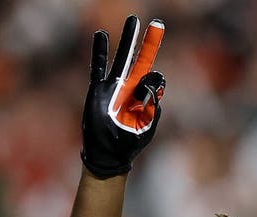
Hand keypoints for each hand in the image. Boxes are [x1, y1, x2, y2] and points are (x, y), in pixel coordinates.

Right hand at [81, 15, 165, 177]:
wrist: (108, 154)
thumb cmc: (128, 143)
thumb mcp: (145, 128)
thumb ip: (151, 109)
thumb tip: (152, 85)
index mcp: (145, 97)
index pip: (154, 79)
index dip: (154, 83)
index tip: (150, 91)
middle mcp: (131, 88)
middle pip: (141, 60)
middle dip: (149, 43)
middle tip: (158, 23)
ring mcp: (114, 87)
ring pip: (122, 58)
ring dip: (128, 40)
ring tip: (134, 20)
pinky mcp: (98, 90)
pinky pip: (99, 67)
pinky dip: (100, 52)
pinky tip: (101, 35)